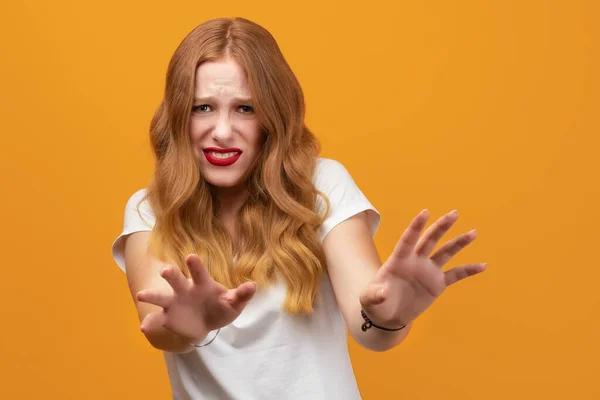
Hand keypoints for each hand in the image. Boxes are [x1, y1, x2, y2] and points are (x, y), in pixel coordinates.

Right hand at [136, 254, 257, 343]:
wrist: (206, 324)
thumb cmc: (220, 307)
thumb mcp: (233, 303)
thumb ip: (241, 295)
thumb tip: (253, 286)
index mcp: (202, 283)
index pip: (199, 272)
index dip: (195, 265)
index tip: (191, 256)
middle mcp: (185, 289)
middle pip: (177, 279)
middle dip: (171, 274)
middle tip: (165, 270)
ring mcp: (174, 302)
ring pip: (161, 296)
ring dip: (152, 295)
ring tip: (142, 294)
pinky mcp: (167, 317)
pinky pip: (157, 319)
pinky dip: (150, 322)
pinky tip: (143, 327)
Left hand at [359, 209, 485, 327]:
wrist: (388, 315)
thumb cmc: (375, 303)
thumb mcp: (369, 300)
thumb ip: (375, 295)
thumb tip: (384, 292)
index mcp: (398, 260)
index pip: (408, 240)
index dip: (416, 227)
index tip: (425, 212)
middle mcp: (415, 261)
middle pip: (430, 240)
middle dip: (441, 226)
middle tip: (454, 213)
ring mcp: (428, 271)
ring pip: (445, 253)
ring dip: (459, 243)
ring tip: (473, 233)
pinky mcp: (437, 284)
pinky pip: (455, 274)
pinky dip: (468, 270)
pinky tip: (482, 265)